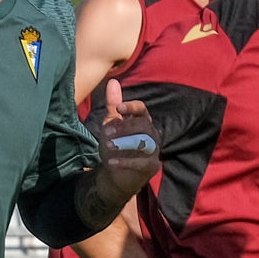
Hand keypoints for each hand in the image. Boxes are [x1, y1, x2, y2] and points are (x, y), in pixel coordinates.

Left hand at [95, 76, 159, 198]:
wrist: (116, 176)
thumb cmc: (116, 146)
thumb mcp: (111, 124)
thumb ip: (113, 105)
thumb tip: (113, 81)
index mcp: (142, 121)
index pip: (142, 110)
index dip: (132, 107)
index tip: (119, 108)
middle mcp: (151, 135)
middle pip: (143, 126)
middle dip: (124, 128)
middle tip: (105, 133)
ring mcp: (153, 151)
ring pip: (144, 143)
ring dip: (124, 143)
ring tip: (107, 145)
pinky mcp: (151, 167)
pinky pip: (141, 163)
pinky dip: (125, 162)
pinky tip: (111, 162)